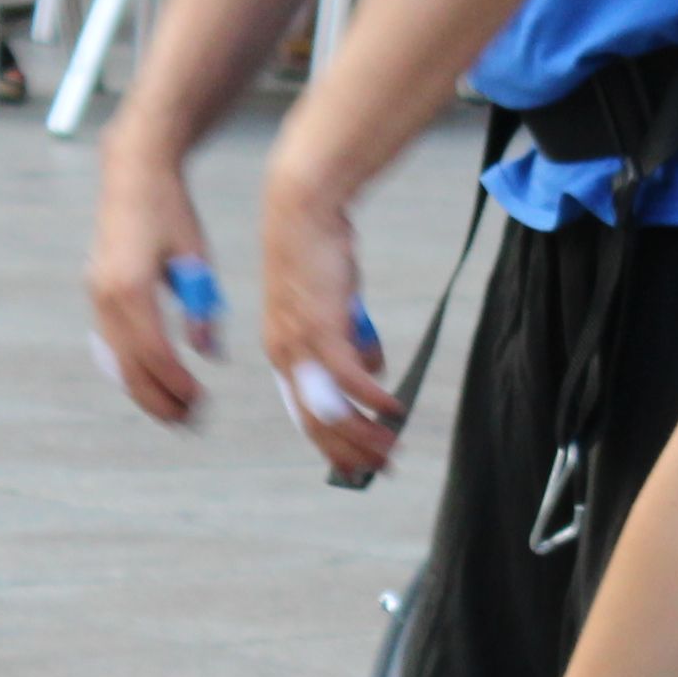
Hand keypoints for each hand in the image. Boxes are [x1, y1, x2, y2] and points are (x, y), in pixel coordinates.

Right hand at [85, 140, 222, 425]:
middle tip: (191, 420)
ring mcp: (95, 296)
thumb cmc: (170, 210)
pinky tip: (154, 383)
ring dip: (144, 390)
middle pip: (128, 366)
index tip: (200, 401)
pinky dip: (130, 369)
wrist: (132, 174)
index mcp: (130, 286)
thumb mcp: (195, 257)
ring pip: (116, 361)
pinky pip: (110, 345)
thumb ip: (200, 308)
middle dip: (159, 398)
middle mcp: (105, 296)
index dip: (175, 383)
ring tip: (175, 410)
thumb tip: (209, 354)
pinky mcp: (96, 295)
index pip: (152, 352)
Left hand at [255, 169, 397, 478]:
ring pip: (332, 407)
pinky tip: (393, 409)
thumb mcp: (334, 304)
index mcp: (284, 353)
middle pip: (317, 421)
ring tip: (392, 446)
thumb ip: (351, 339)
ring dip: (364, 433)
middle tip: (382, 467)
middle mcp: (286, 356)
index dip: (333, 444)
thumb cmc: (320, 252)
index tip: (357, 464)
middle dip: (350, 451)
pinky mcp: (322, 327)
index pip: (306, 413)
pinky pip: (349, 376)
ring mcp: (302, 344)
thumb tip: (374, 371)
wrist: (303, 209)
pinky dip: (372, 398)